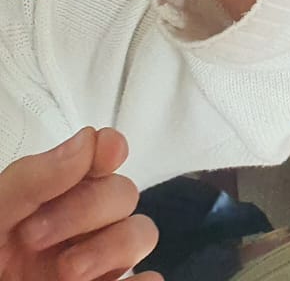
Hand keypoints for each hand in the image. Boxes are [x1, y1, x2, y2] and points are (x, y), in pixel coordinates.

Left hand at [0, 128, 157, 280]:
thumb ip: (29, 181)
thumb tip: (89, 142)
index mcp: (44, 202)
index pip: (96, 159)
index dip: (107, 150)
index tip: (103, 154)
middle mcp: (74, 229)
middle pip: (121, 193)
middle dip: (86, 209)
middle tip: (34, 237)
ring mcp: (92, 265)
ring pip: (140, 233)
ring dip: (113, 246)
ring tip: (68, 273)